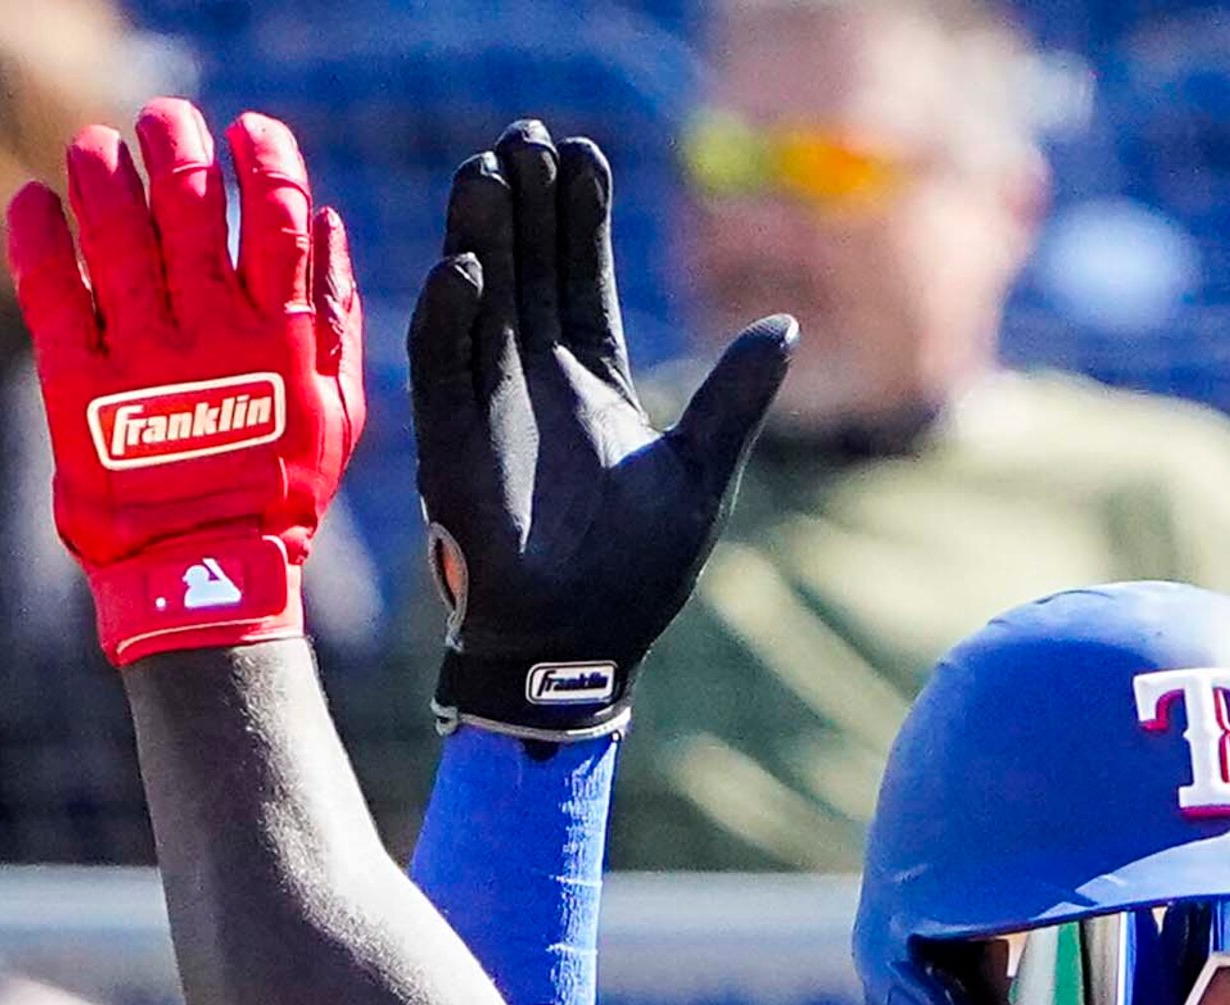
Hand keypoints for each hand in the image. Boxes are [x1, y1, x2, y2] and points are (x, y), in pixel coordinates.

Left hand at [6, 101, 362, 663]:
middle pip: (194, 211)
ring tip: (96, 145)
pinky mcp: (81, 385)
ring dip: (105, 177)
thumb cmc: (281, 490)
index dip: (267, 162)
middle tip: (165, 116)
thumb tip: (328, 227)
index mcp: (284, 339)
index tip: (252, 128)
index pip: (280, 223)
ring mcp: (147, 358)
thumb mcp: (336, 410)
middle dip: (180, 148)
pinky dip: (41, 240)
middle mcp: (216, 337)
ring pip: (120, 238)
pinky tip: (37, 202)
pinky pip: (53, 293)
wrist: (208, 571)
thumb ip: (335, 320)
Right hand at [413, 120, 795, 739]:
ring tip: (488, 169)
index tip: (584, 151)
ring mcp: (489, 410)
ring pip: (481, 306)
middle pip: (527, 272)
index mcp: (591, 385)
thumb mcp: (699, 475)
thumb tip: (783, 327)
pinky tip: (463, 266)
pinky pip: (445, 372)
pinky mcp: (455, 447)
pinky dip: (451, 319)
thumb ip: (734, 400)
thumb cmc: (636, 575)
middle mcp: (532, 384)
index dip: (580, 218)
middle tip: (526, 131)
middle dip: (527, 205)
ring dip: (482, 239)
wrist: (584, 648)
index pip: (578, 280)